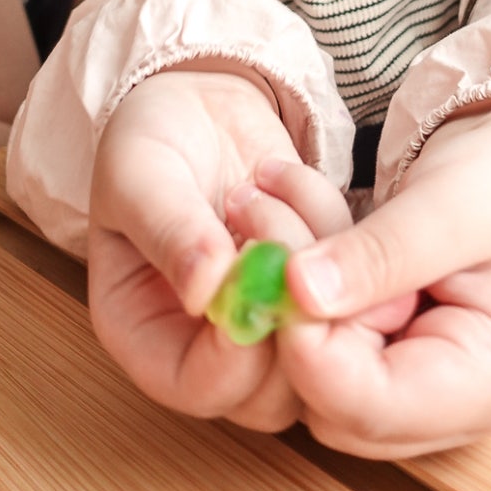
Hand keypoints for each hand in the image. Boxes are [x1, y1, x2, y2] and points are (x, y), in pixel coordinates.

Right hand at [88, 67, 346, 429]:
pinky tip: (293, 179)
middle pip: (270, 389)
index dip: (234, 352)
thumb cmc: (151, 140)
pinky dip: (335, 228)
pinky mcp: (312, 285)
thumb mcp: (140, 173)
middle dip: (288, 309)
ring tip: (267, 184)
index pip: (197, 386)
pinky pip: (350, 285)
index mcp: (146, 334)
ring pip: (321, 340)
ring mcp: (266, 318)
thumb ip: (169, 230)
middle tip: (275, 225)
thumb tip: (204, 290)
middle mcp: (207, 343)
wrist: (198, 101)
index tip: (254, 275)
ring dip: (312, 257)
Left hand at [271, 100, 490, 457]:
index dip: (309, 347)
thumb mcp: (449, 204)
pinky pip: (309, 343)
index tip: (273, 263)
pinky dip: (288, 280)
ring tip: (266, 196)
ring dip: (278, 284)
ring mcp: (410, 391)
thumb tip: (297, 290)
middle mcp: (450, 407)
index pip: (374, 404)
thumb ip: (381, 252)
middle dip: (286, 308)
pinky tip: (286, 214)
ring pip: (307, 374)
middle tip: (258, 210)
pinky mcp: (376, 364)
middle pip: (332, 401)